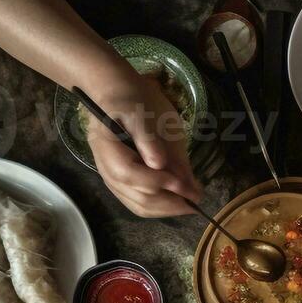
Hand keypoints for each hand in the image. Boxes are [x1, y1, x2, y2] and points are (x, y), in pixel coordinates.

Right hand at [83, 63, 203, 216]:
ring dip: (166, 209)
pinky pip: (138, 202)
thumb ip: (159, 145)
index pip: (129, 173)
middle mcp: (105, 166)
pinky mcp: (121, 182)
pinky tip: (177, 201)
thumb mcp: (148, 114)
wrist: (117, 93)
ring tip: (190, 204)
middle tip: (196, 201)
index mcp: (107, 145)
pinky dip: (159, 207)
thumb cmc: (134, 99)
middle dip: (169, 202)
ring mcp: (111, 176)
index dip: (159, 181)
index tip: (186, 185)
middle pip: (135, 196)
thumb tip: (172, 176)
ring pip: (137, 205)